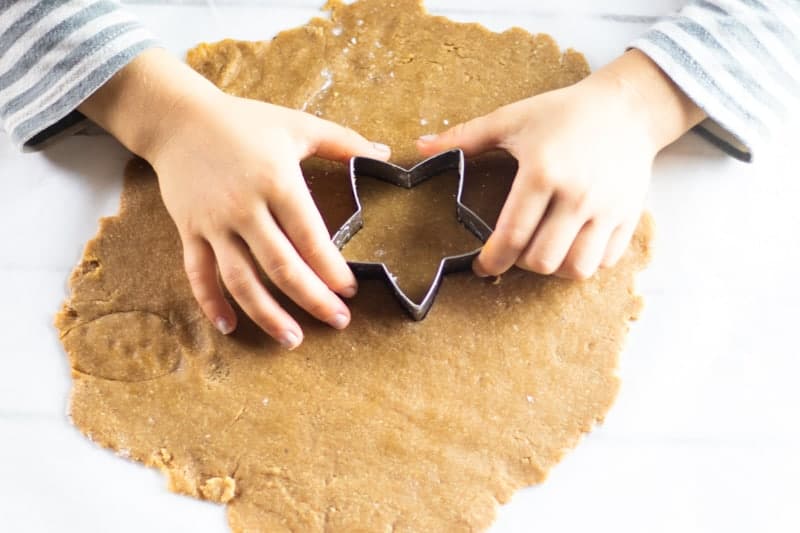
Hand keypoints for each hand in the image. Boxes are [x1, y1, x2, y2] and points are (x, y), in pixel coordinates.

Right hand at [79, 49, 390, 348]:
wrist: (178, 118)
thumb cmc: (244, 121)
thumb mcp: (297, 124)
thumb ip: (344, 141)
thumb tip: (386, 152)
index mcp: (277, 181)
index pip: (310, 237)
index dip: (332, 269)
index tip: (350, 290)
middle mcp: (245, 207)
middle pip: (281, 266)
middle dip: (312, 299)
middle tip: (338, 321)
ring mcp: (214, 223)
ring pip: (240, 279)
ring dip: (267, 314)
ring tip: (292, 339)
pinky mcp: (189, 230)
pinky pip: (198, 274)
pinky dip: (211, 303)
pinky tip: (229, 327)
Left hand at [417, 50, 704, 279]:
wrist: (627, 107)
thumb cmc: (564, 112)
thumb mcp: (512, 119)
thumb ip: (465, 137)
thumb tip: (420, 146)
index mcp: (542, 173)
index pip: (512, 236)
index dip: (492, 260)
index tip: (483, 266)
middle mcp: (577, 196)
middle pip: (543, 261)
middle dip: (521, 265)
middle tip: (514, 253)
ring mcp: (607, 210)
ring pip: (577, 269)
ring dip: (555, 269)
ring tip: (544, 251)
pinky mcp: (629, 217)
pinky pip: (605, 261)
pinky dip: (586, 262)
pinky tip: (572, 245)